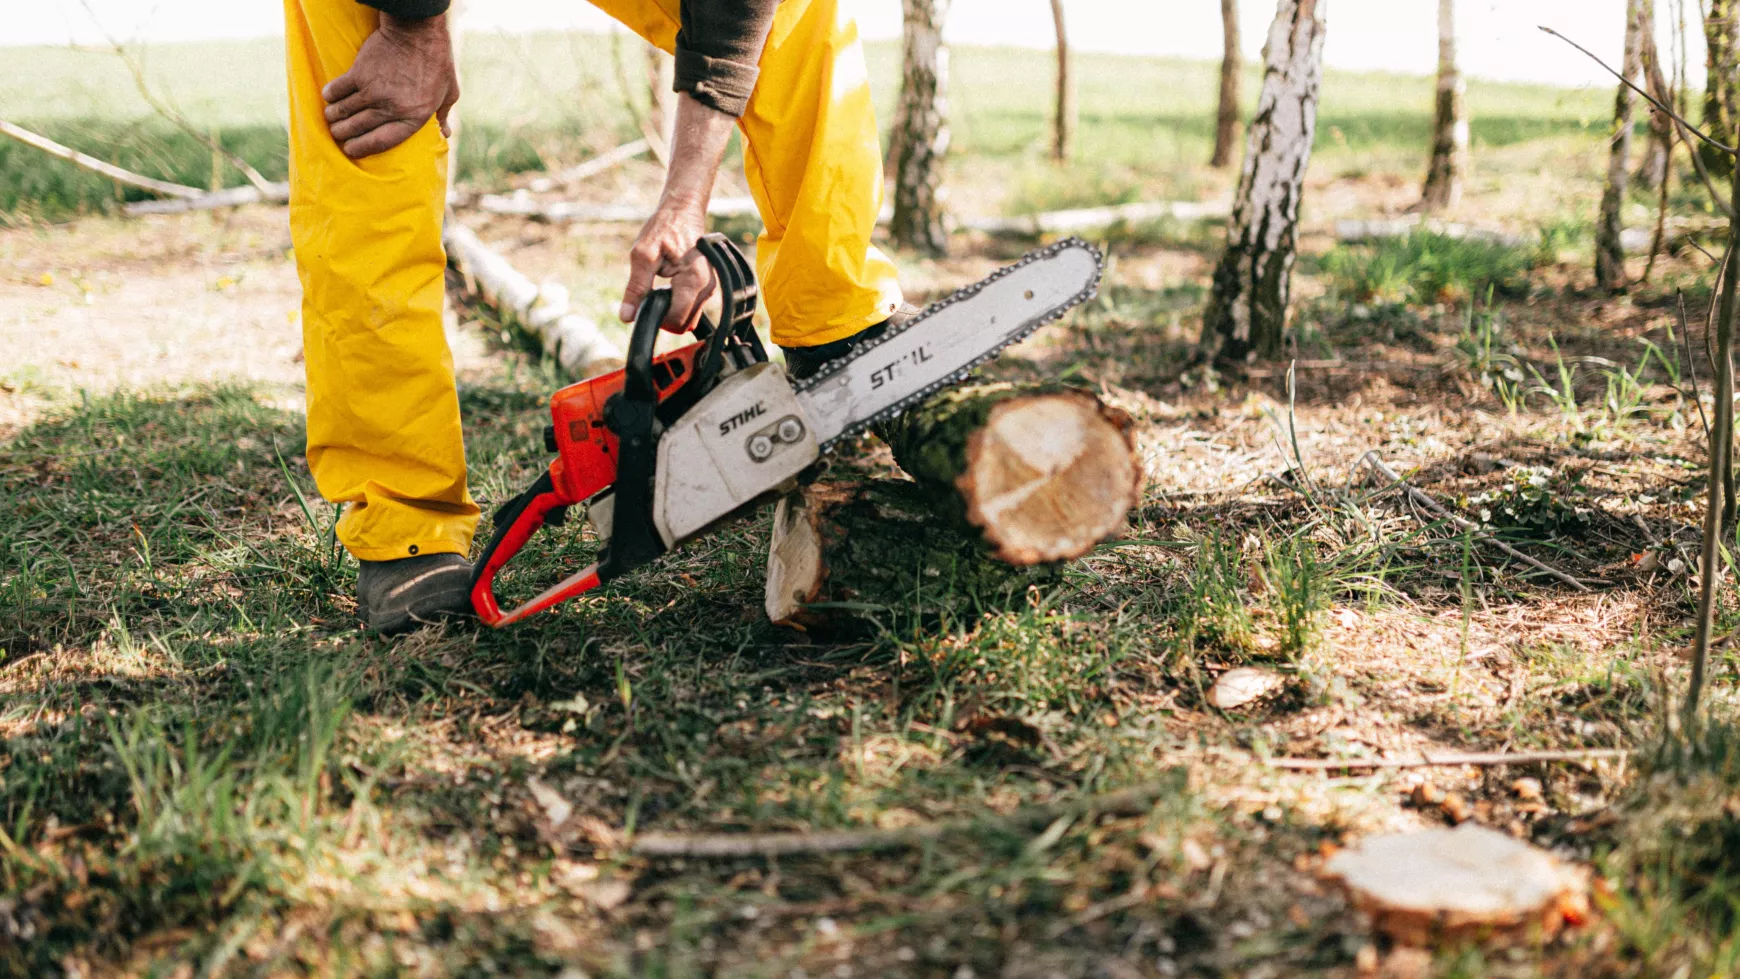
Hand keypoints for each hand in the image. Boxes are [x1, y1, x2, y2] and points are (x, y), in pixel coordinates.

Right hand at [322, 13, 458, 158]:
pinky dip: (330, 95)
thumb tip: (445, 135)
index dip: (362, 148)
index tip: (351, 150)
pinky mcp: (359, 73)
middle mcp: (391, 108)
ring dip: (333, 116)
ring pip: (344, 111)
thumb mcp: (449, 92)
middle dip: (342, 134)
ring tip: (331, 118)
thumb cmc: (436, 62)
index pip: (382, 142)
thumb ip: (443, 115)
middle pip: (358, 128)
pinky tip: (328, 98)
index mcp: (414, 118)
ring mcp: (373, 91)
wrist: (417, 32)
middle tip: (337, 134)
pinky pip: (337, 90)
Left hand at [620, 198, 715, 332]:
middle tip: (652, 292)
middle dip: (665, 314)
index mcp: (694, 280)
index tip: (646, 304)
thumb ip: (636, 288)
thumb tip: (627, 316)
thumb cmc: (664, 228)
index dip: (658, 319)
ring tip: (661, 284)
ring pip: (688, 317)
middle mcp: (707, 287)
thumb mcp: (643, 255)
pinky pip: (691, 307)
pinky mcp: (707, 287)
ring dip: (671, 308)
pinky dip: (677, 303)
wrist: (682, 211)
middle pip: (684, 322)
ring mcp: (710, 288)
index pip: (678, 320)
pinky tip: (669, 285)